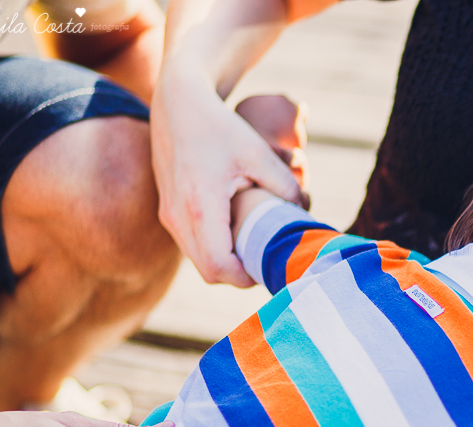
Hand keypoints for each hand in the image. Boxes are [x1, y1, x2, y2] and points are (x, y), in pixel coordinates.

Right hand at [151, 67, 306, 286]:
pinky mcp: (167, 211)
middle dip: (240, 275)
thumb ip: (285, 185)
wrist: (177, 102)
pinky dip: (214, 249)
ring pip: (198, 261)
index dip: (247, 277)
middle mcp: (178, 217)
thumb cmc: (219, 126)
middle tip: (268, 263)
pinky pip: (191, 246)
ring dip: (226, 263)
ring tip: (256, 247)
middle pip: (209, 272)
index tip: (270, 267)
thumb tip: (305, 210)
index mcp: (199, 207)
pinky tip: (237, 233)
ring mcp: (169, 216)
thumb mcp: (258, 153)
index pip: (219, 267)